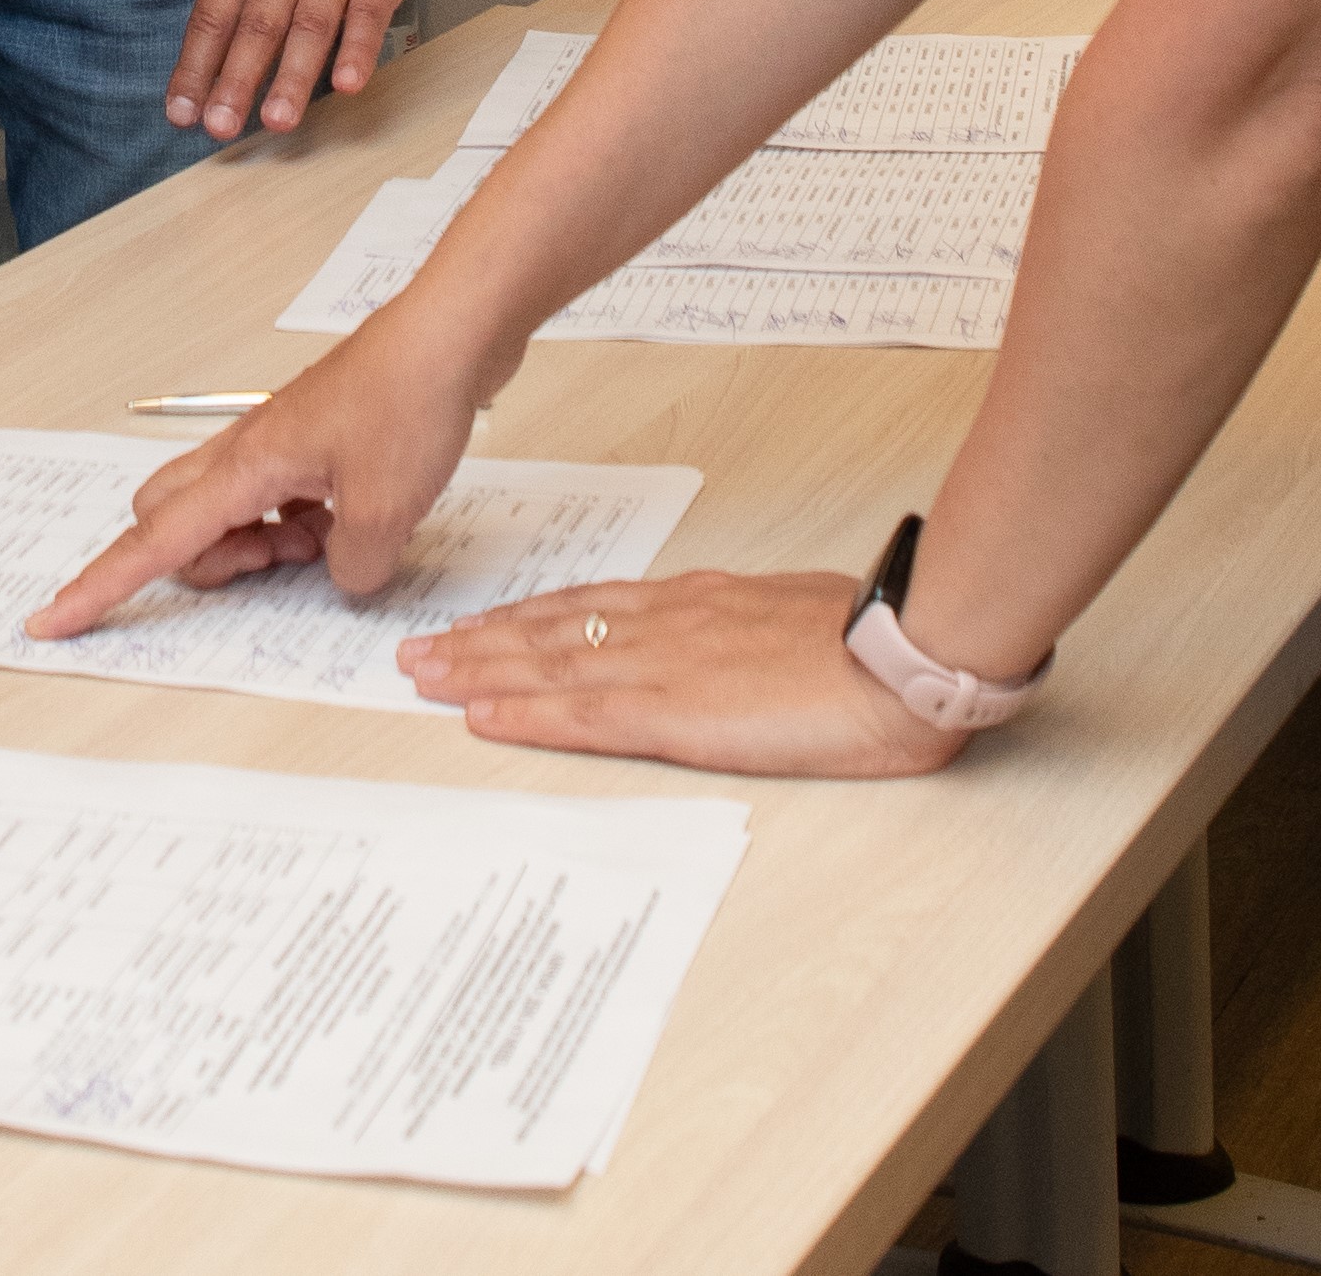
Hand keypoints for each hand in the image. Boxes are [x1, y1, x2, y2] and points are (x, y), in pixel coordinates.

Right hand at [29, 312, 491, 641]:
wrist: (450, 336)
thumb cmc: (408, 403)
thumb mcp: (384, 513)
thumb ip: (350, 569)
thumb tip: (344, 575)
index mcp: (246, 467)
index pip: (154, 540)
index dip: (101, 585)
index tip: (52, 619)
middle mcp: (249, 452)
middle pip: (173, 517)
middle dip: (197, 563)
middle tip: (264, 572)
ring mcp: (281, 444)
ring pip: (229, 511)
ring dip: (259, 547)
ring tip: (330, 544)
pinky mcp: (315, 442)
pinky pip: (279, 500)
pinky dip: (299, 526)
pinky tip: (353, 523)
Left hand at [167, 0, 436, 140]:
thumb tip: (213, 50)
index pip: (213, 15)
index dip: (195, 66)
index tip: (181, 112)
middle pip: (255, 25)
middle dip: (234, 80)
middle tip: (220, 127)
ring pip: (309, 24)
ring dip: (291, 76)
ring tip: (276, 121)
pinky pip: (368, 13)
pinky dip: (357, 50)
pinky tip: (347, 84)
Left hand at [402, 569, 967, 776]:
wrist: (899, 656)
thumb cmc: (867, 641)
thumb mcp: (794, 619)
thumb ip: (749, 630)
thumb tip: (734, 642)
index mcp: (697, 603)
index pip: (590, 609)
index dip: (528, 620)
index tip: (481, 627)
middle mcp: (665, 624)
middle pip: (551, 631)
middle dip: (481, 643)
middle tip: (421, 651)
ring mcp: (664, 665)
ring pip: (549, 666)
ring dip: (480, 672)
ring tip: (426, 677)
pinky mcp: (675, 713)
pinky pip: (581, 715)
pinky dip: (524, 715)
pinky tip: (481, 717)